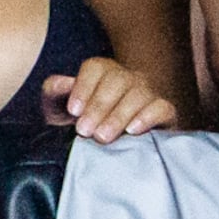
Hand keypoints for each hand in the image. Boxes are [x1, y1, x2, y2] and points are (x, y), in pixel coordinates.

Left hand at [42, 55, 175, 141]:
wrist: (104, 150)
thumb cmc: (80, 123)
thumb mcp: (59, 109)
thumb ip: (55, 92)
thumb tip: (61, 82)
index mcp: (101, 71)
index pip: (95, 68)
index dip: (83, 87)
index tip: (73, 111)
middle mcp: (126, 77)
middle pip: (117, 80)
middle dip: (99, 106)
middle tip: (84, 131)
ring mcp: (147, 93)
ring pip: (138, 94)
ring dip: (119, 115)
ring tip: (103, 137)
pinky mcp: (164, 113)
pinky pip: (162, 108)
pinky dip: (148, 117)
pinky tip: (133, 131)